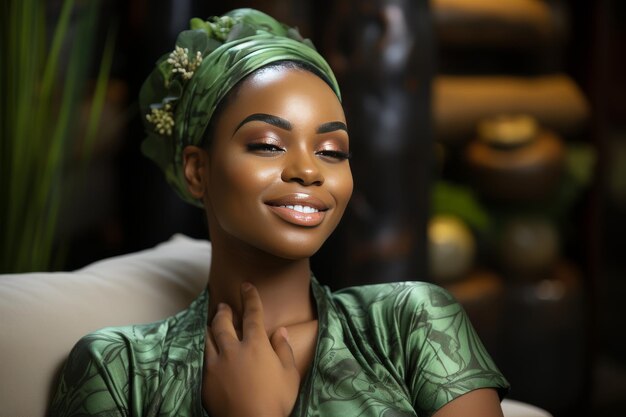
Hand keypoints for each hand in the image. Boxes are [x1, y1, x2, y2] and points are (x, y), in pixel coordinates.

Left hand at [202, 283, 300, 416]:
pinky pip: (202, 358)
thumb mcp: (289, 375)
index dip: (250, 298)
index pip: (252, 314)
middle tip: (224, 306)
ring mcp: (216, 364)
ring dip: (210, 327)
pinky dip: (203, 349)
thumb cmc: (275, 401)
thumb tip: (281, 331)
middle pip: (223, 323)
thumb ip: (283, 350)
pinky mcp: (206, 380)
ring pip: (208, 338)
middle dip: (224, 311)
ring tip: (211, 323)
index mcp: (256, 345)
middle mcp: (233, 350)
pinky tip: (205, 349)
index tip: (246, 286)